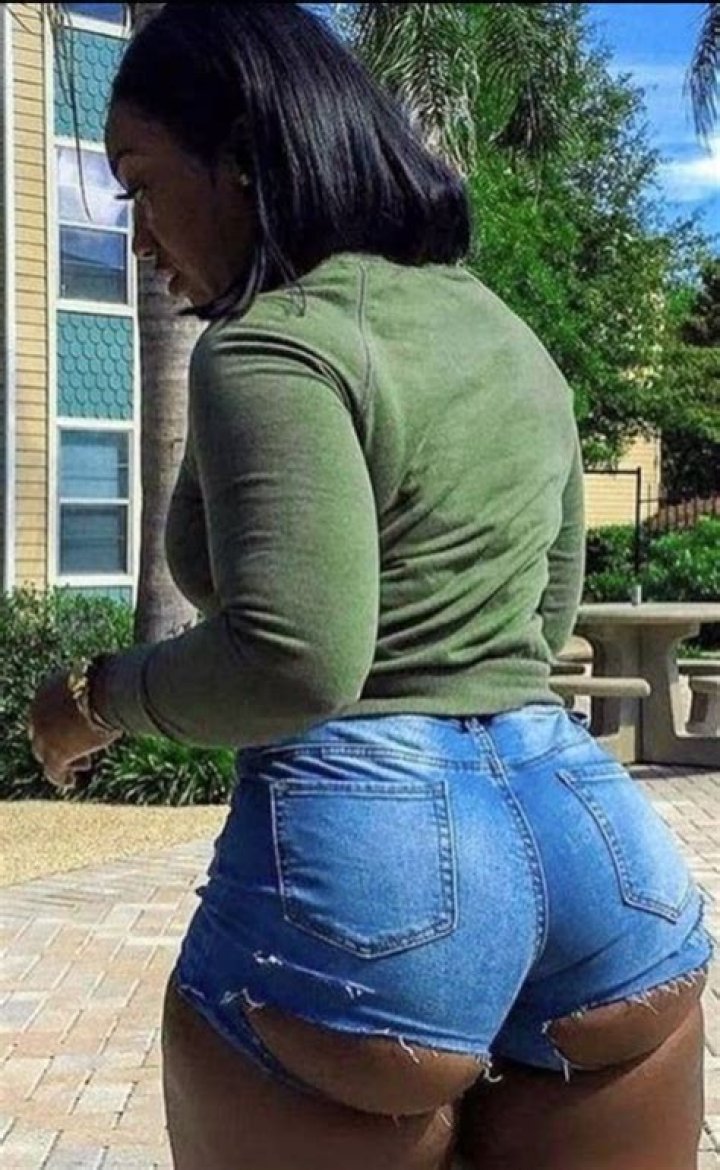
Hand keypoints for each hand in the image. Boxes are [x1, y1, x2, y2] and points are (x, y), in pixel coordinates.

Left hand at [28, 671, 118, 789]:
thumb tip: (112, 691)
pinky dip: (61, 777)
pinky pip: (53, 771)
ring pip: (45, 754)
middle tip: (79, 749)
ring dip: (64, 759)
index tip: (75, 729)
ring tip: (83, 764)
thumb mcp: (94, 684)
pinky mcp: (56, 752)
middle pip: (42, 733)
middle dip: (58, 742)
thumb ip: (92, 693)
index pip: (45, 711)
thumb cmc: (109, 681)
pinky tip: (71, 781)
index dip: (57, 722)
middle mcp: (37, 713)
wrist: (106, 691)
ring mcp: (44, 734)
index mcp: (45, 691)